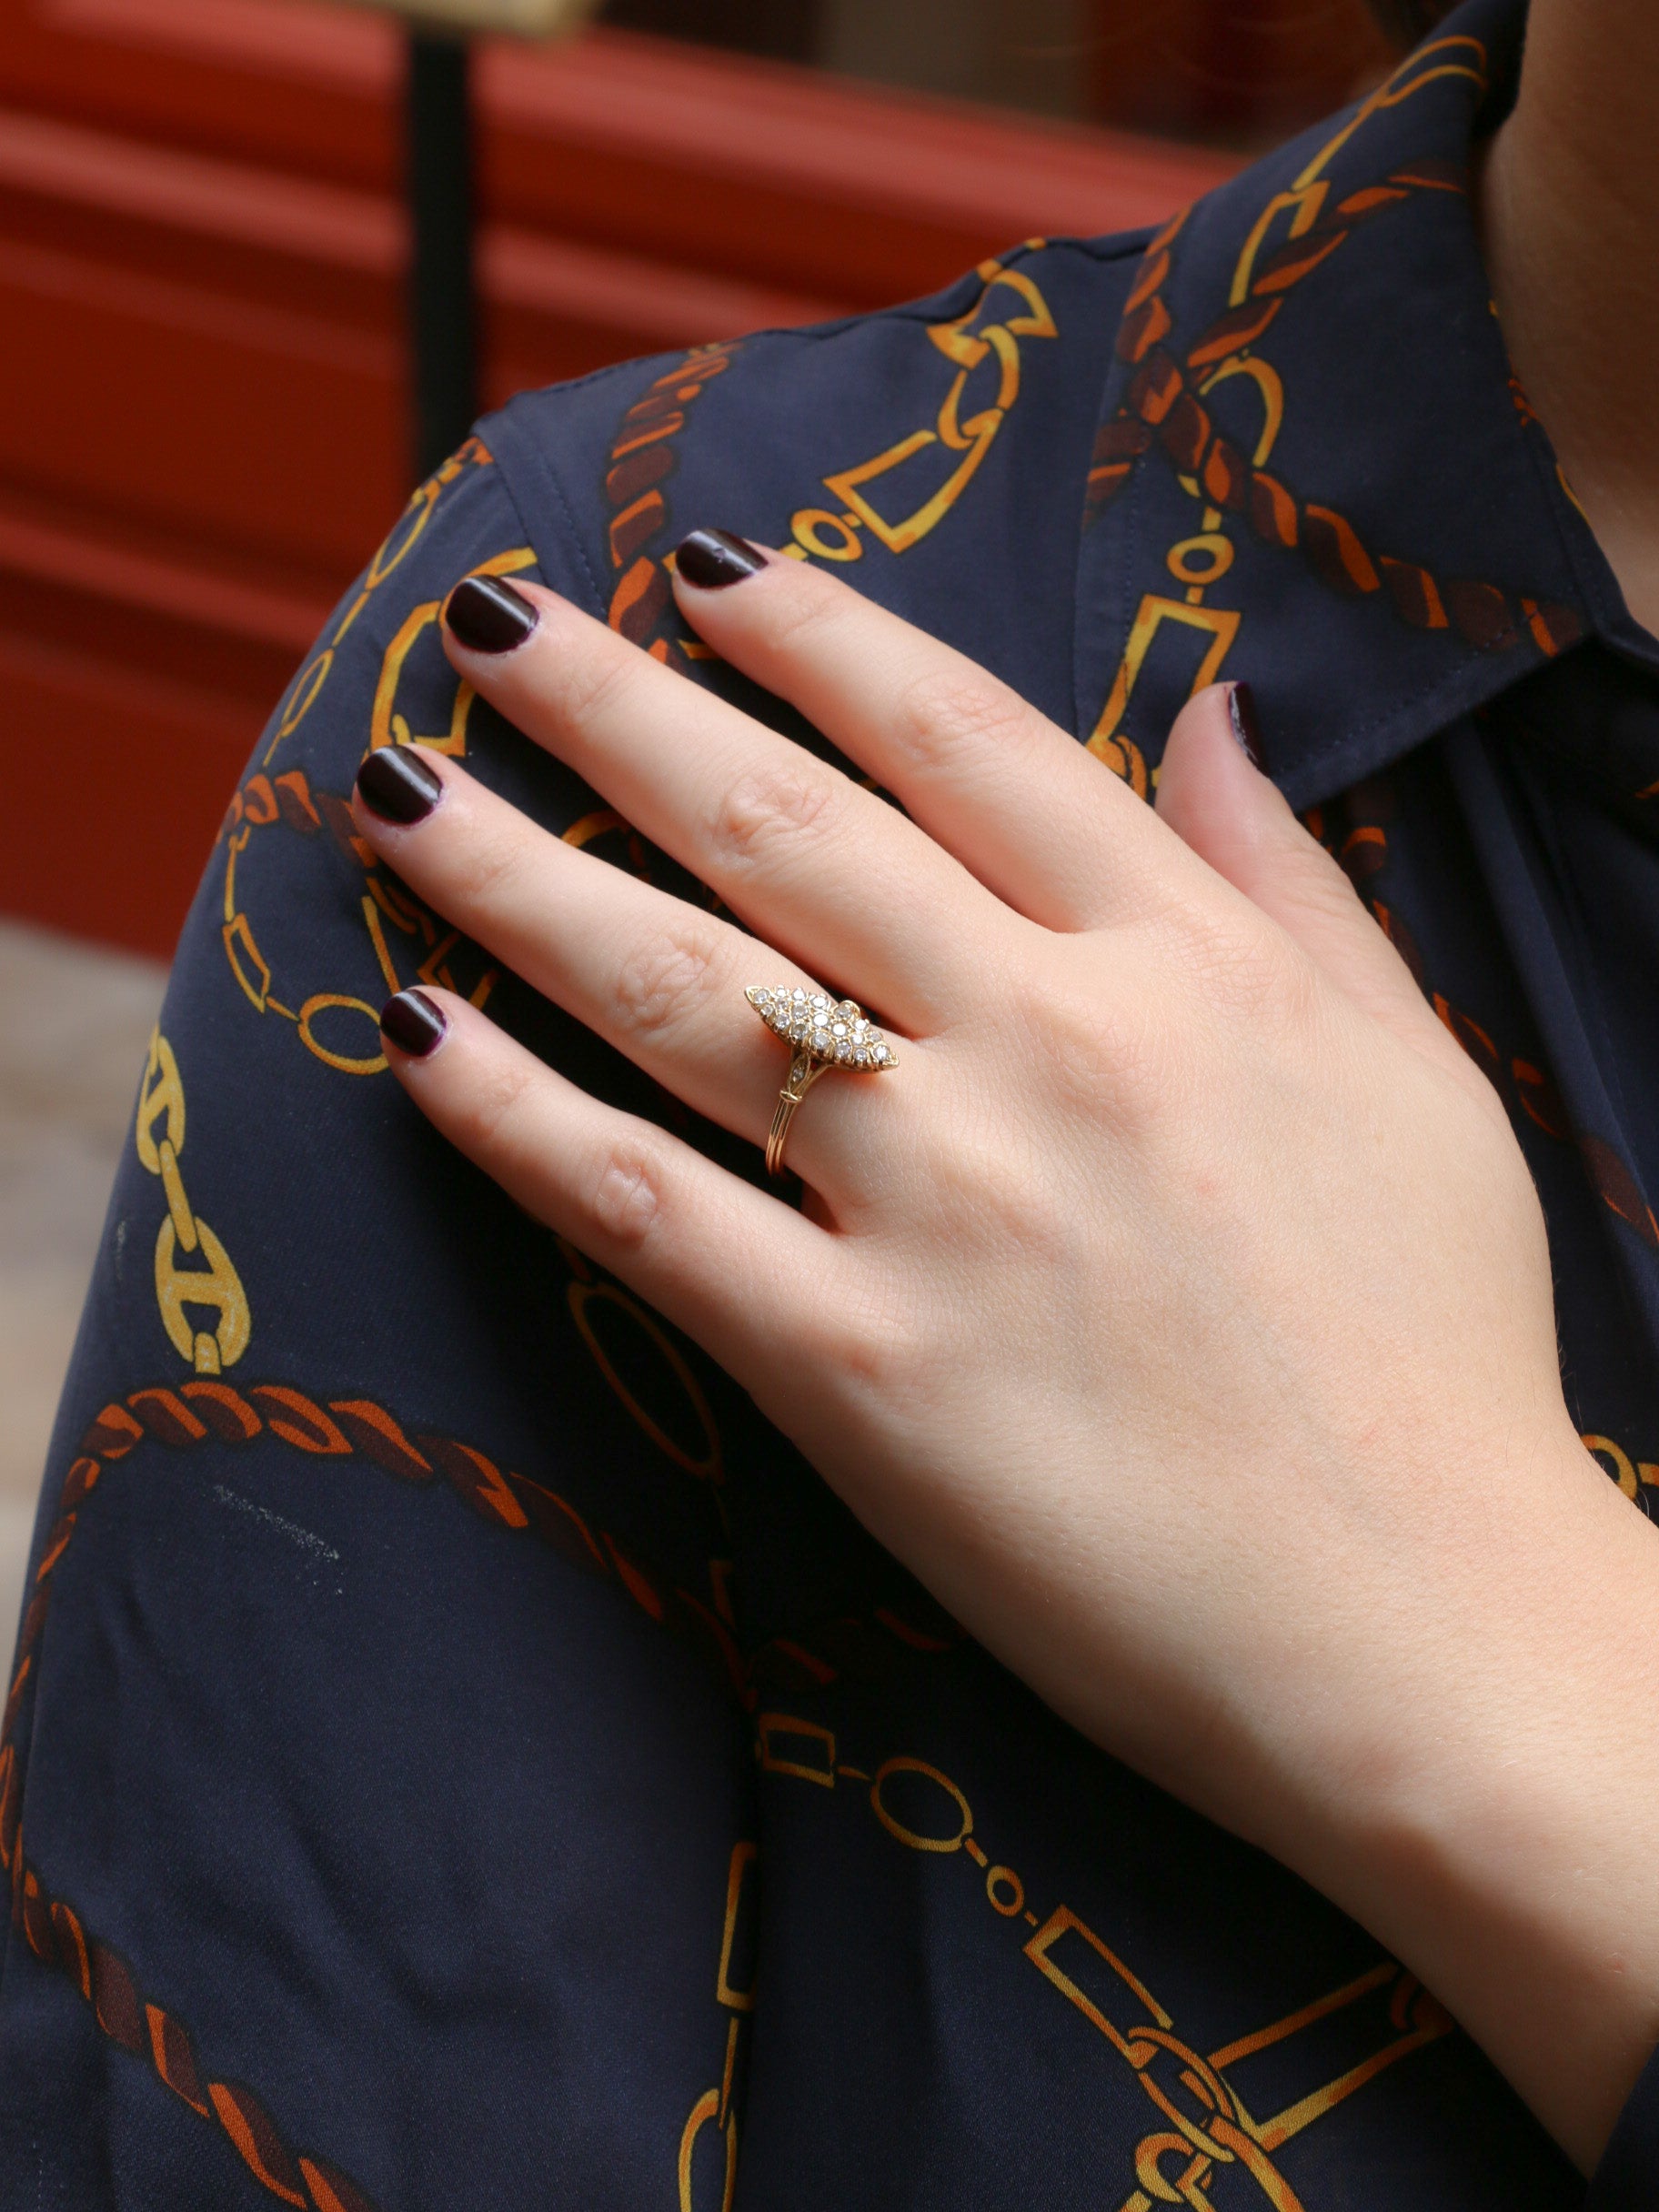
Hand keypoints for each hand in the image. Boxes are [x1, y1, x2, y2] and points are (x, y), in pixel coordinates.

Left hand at [350, 537, 1658, 2168]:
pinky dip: (513, 1118)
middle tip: (483, 628)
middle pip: (782, 827)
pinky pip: (646, 1209)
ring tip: (397, 798)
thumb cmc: (1435, 1355)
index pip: (962, 741)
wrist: (1427, 1629)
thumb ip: (1290, 881)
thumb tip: (1213, 711)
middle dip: (610, 707)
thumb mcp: (1412, 1072)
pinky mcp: (857, 1371)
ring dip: (513, 877)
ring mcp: (942, 1204)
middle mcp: (1047, 1045)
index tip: (694, 570)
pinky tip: (415, 1038)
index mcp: (1184, 962)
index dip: (813, 637)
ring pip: (681, 991)